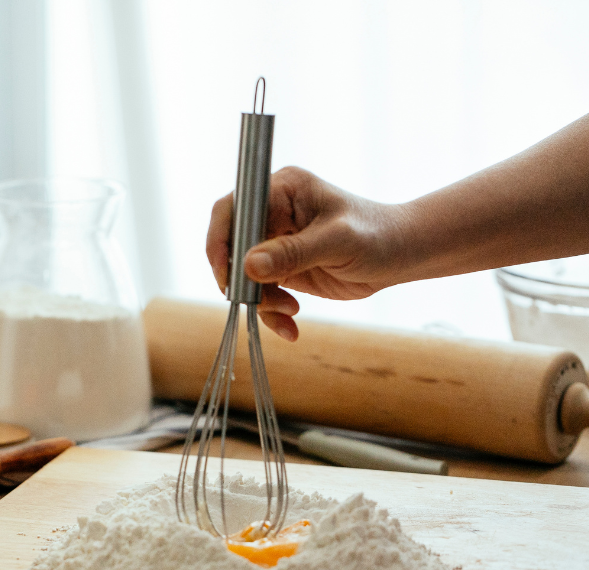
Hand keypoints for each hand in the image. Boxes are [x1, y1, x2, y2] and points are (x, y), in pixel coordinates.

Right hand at [206, 167, 407, 339]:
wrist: (402, 255)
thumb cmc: (379, 236)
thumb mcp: (338, 242)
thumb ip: (293, 253)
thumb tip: (249, 265)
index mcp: (283, 190)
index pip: (234, 209)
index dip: (221, 240)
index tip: (227, 274)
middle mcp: (273, 213)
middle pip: (232, 246)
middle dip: (241, 279)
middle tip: (256, 301)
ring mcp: (275, 242)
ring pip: (244, 275)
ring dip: (260, 301)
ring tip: (289, 313)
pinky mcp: (282, 268)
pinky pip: (261, 293)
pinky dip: (271, 312)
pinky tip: (291, 325)